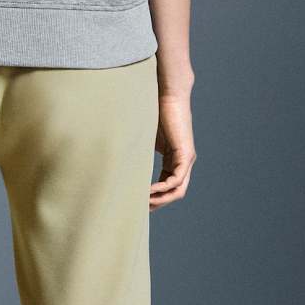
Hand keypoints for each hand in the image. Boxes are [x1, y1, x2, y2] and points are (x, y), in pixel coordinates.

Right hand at [150, 87, 195, 208]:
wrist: (166, 94)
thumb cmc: (154, 110)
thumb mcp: (144, 138)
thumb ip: (138, 151)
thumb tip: (117, 160)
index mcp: (174, 158)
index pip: (168, 186)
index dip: (155, 197)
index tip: (139, 203)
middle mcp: (183, 161)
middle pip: (175, 192)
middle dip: (159, 203)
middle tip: (142, 210)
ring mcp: (186, 159)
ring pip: (177, 190)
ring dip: (161, 200)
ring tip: (144, 204)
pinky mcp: (185, 154)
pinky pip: (176, 180)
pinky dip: (162, 188)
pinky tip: (149, 192)